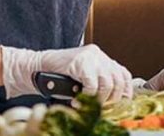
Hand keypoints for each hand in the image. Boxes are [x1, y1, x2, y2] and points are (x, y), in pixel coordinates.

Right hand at [1, 44, 132, 102]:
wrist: (39, 66)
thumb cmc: (61, 75)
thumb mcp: (84, 78)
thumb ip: (98, 83)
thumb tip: (113, 104)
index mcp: (101, 58)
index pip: (123, 75)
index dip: (124, 92)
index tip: (118, 105)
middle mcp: (98, 55)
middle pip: (117, 81)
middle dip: (110, 100)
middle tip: (98, 107)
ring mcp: (90, 56)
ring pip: (107, 84)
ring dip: (98, 99)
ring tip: (87, 103)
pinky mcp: (81, 61)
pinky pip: (92, 85)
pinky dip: (87, 96)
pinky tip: (77, 99)